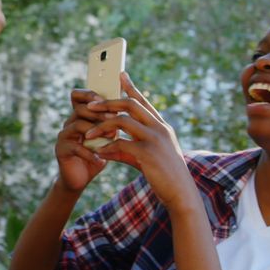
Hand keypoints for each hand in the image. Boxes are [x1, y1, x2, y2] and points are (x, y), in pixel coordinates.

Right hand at [54, 89, 112, 193]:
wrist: (80, 178)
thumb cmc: (96, 155)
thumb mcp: (106, 138)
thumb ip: (112, 125)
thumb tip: (126, 113)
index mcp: (79, 116)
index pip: (78, 96)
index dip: (90, 94)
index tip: (108, 99)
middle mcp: (69, 122)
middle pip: (80, 108)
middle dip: (99, 112)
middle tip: (114, 117)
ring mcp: (64, 135)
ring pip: (78, 124)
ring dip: (96, 130)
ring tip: (111, 137)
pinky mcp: (61, 150)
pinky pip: (76, 147)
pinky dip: (90, 153)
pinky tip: (101, 159)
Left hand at [83, 72, 197, 209]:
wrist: (181, 194)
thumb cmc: (164, 176)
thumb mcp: (146, 158)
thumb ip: (127, 149)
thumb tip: (105, 147)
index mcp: (161, 126)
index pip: (144, 101)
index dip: (131, 88)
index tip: (120, 75)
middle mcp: (159, 128)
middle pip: (130, 105)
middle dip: (108, 103)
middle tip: (90, 106)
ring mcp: (155, 139)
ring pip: (122, 121)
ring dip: (102, 126)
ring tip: (88, 133)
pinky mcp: (149, 154)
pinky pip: (121, 144)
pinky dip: (107, 148)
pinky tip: (98, 153)